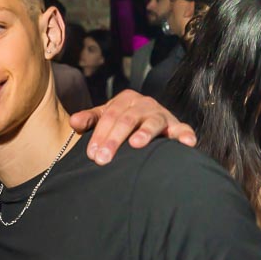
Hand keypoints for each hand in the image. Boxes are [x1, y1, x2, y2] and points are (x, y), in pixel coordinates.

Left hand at [70, 90, 196, 164]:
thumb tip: (74, 122)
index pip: (109, 117)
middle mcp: (144, 104)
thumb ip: (89, 119)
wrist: (145, 121)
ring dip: (145, 133)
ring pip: (152, 122)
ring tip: (136, 144)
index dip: (99, 135)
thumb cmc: (119, 122)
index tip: (91, 154)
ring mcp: (161, 114)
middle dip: (114, 140)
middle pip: (127, 120)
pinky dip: (185, 135)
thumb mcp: (103, 118)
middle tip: (103, 159)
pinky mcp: (176, 126)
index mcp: (125, 100)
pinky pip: (182, 129)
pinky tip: (186, 144)